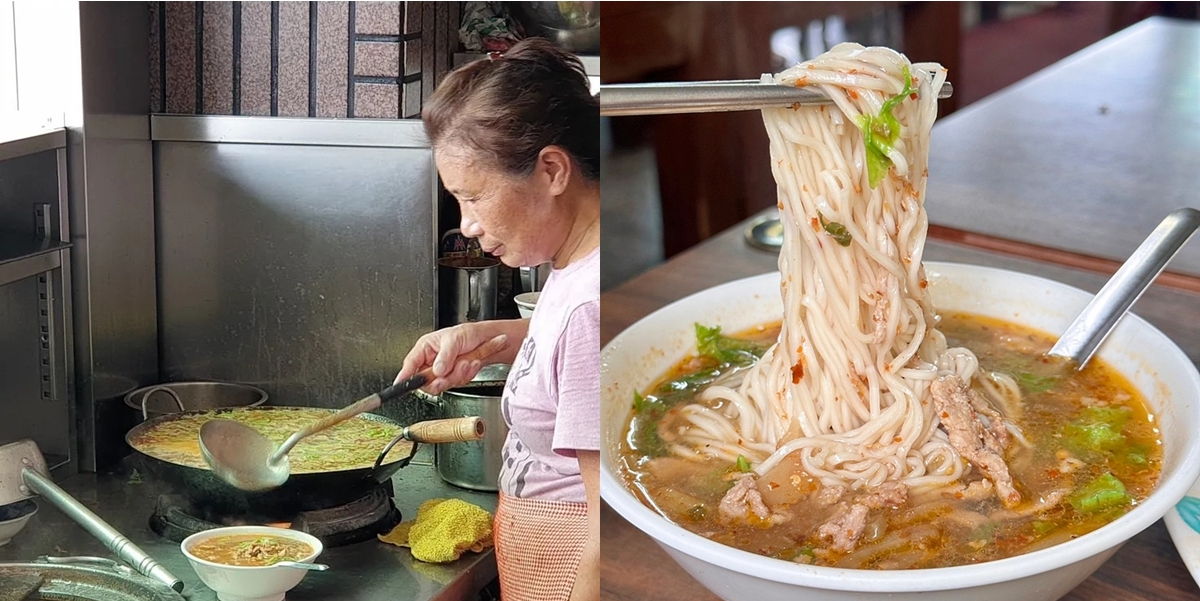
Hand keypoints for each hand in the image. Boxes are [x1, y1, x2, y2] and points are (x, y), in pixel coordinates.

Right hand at [395, 323, 511, 394]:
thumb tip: (437, 370)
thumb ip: (445, 356)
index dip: (405, 375)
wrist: (486, 340)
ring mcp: (442, 371)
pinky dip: (465, 376)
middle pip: (425, 381)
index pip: (410, 364)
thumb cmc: (468, 333)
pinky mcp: (452, 378)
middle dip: (440, 378)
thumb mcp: (455, 339)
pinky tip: (470, 365)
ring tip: (466, 362)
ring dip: (457, 375)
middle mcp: (431, 361)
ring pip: (442, 384)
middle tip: (449, 373)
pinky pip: (455, 384)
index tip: (402, 383)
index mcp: (425, 348)